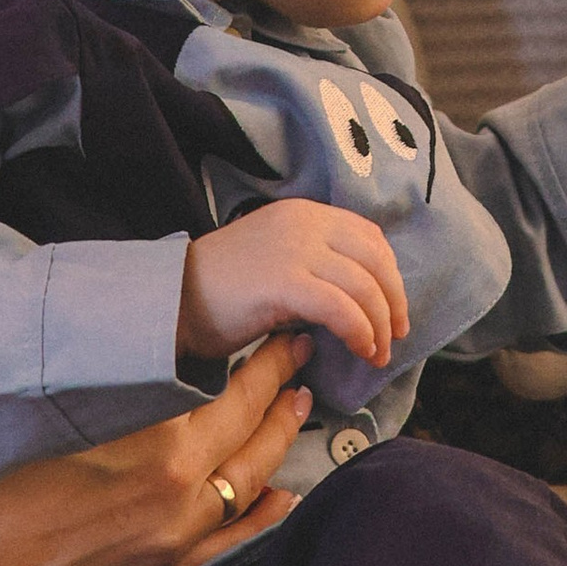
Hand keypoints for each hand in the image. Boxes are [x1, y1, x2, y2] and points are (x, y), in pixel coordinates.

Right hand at [0, 335, 315, 565]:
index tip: (277, 329)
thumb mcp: (54, 390)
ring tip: (297, 405)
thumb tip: (156, 334)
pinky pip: (227, 545)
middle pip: (250, 427)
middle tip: (297, 353)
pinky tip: (282, 497)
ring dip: (278, 441)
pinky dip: (260, 517)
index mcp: (152, 430)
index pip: (231, 382)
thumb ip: (118, 366)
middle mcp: (174, 485)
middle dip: (279, 385)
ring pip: (249, 482)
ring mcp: (166, 535)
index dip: (260, 354)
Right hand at [179, 199, 409, 369]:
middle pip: (374, 258)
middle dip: (393, 299)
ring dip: (379, 324)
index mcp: (303, 213)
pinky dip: (360, 331)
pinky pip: (340, 307)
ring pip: (363, 285)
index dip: (390, 273)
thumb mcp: (275, 258)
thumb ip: (313, 263)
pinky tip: (361, 349)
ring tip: (376, 353)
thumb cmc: (220, 290)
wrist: (171, 300)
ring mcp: (294, 250)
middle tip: (394, 335)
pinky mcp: (284, 282)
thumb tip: (358, 297)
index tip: (392, 307)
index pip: (367, 236)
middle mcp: (303, 223)